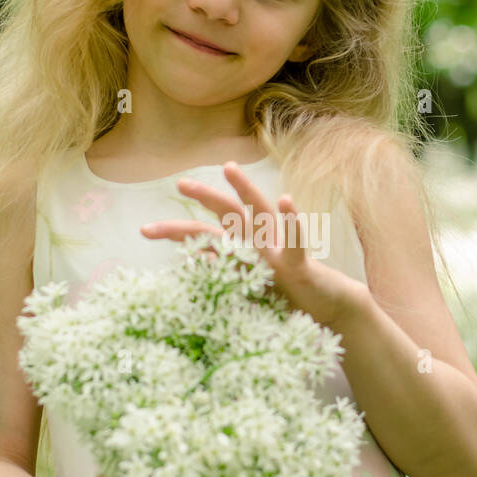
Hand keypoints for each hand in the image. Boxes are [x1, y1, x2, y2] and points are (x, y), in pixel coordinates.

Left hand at [140, 161, 364, 333]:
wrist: (329, 309)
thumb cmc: (290, 298)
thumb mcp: (252, 288)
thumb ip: (228, 274)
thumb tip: (197, 264)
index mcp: (247, 251)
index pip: (208, 235)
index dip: (179, 231)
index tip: (147, 229)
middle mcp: (261, 245)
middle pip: (229, 214)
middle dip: (205, 197)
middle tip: (180, 183)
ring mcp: (279, 252)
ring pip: (259, 217)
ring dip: (246, 190)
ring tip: (230, 167)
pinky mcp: (299, 265)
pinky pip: (295, 241)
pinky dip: (291, 222)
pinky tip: (286, 201)